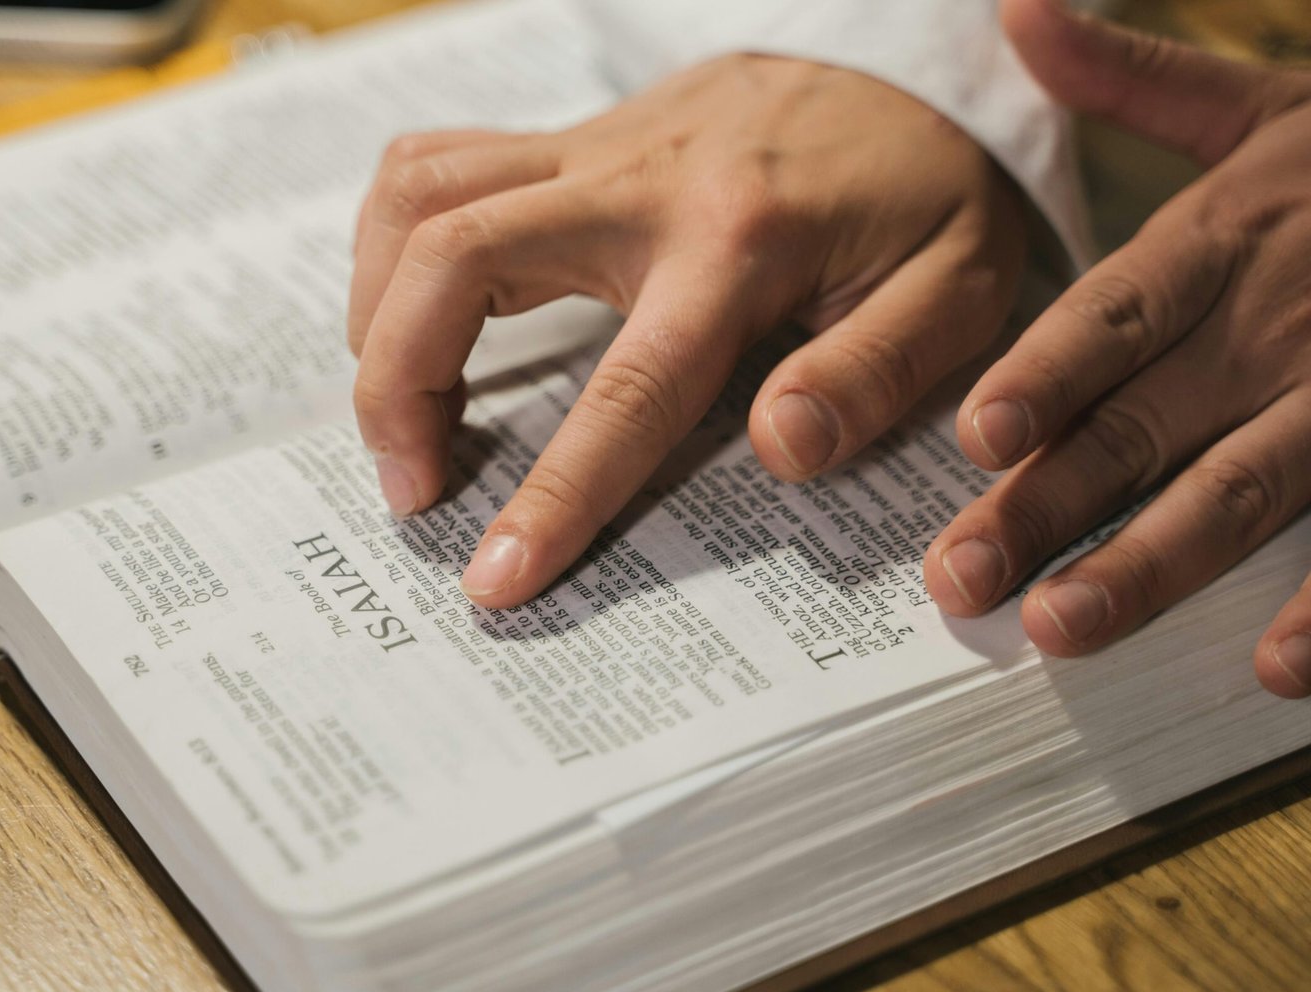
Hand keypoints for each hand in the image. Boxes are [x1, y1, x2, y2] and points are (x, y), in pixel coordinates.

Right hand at [349, 55, 1024, 607]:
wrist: (907, 68)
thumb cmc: (931, 193)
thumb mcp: (959, 288)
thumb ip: (876, 370)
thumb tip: (778, 451)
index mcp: (738, 243)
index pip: (625, 388)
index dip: (552, 494)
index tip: (496, 578)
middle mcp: (639, 183)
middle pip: (454, 257)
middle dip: (398, 385)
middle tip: (410, 484)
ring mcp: (591, 147)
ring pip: (420, 194)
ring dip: (377, 310)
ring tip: (399, 406)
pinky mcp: (569, 137)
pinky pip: (435, 162)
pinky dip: (393, 243)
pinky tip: (414, 312)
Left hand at [925, 0, 1310, 697]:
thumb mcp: (1264, 105)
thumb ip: (1134, 79)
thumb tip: (1013, 15)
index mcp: (1224, 243)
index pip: (1114, 314)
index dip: (1047, 372)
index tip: (976, 435)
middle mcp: (1278, 324)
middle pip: (1144, 423)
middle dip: (1048, 503)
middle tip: (961, 578)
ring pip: (1242, 490)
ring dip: (1154, 564)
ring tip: (1063, 627)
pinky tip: (1275, 669)